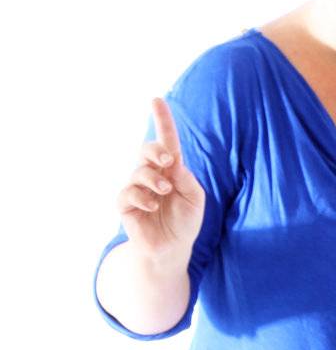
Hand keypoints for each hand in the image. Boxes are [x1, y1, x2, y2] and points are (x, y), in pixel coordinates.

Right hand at [118, 97, 204, 259]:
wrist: (173, 248)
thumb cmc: (185, 221)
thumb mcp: (195, 198)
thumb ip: (186, 179)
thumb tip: (172, 163)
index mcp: (171, 170)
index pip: (166, 142)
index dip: (162, 121)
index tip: (156, 100)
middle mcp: (152, 175)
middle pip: (147, 150)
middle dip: (155, 150)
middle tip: (168, 161)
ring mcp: (137, 189)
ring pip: (138, 172)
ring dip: (153, 180)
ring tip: (165, 192)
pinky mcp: (125, 205)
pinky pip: (128, 193)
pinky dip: (142, 197)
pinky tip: (153, 206)